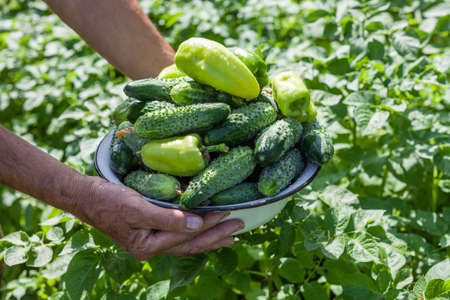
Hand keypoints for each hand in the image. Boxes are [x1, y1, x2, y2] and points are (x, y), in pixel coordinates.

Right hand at [73, 176, 243, 259]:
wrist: (86, 197)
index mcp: (148, 247)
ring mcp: (152, 241)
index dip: (208, 225)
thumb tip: (197, 226)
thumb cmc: (109, 201)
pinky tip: (203, 228)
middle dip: (217, 236)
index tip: (228, 211)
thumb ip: (167, 219)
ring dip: (209, 237)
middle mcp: (152, 248)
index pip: (187, 237)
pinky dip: (194, 232)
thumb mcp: (137, 209)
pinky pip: (179, 235)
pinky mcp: (150, 230)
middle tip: (239, 226)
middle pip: (191, 245)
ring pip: (187, 242)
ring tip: (230, 234)